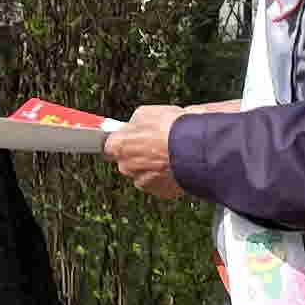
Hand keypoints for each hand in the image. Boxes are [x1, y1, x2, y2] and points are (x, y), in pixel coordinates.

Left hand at [109, 102, 230, 199]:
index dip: (122, 141)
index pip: (110, 146)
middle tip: (154, 145)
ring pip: (144, 173)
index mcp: (117, 146)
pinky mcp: (161, 191)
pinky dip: (166, 176)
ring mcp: (143, 181)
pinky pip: (160, 183)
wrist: (195, 147)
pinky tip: (175, 164)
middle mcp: (126, 167)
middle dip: (138, 155)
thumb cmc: (169, 128)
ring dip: (153, 166)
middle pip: (127, 161)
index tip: (129, 138)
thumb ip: (133, 124)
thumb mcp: (145, 113)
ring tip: (168, 154)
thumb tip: (131, 126)